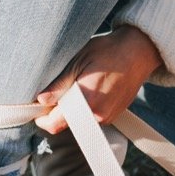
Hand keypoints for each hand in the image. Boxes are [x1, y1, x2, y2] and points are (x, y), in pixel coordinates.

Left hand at [33, 27, 161, 132]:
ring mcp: (107, 117)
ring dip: (71, 109)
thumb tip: (41, 100)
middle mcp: (97, 115)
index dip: (41, 118)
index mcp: (86, 101)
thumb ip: (59, 84)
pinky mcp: (113, 115)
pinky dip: (84, 107)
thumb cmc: (109, 51)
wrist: (139, 52)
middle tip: (54, 92)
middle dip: (55, 112)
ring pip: (78, 121)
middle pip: (65, 124)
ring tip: (75, 85)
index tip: (36, 107)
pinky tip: (88, 88)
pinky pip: (91, 117)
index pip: (54, 124)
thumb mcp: (79, 61)